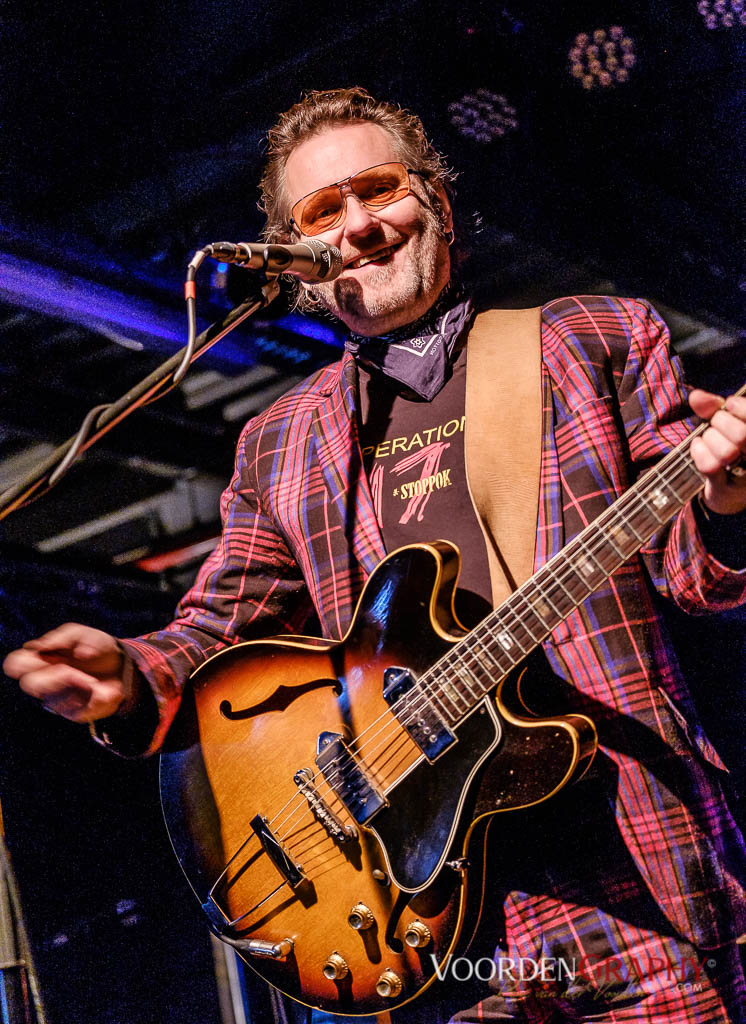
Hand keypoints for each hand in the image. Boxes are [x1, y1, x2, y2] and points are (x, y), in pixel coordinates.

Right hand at [3, 623, 125, 722]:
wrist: (124, 665)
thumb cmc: (97, 647)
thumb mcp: (81, 634)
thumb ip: (61, 637)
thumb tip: (39, 646)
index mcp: (40, 659)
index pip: (14, 664)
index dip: (20, 663)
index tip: (40, 656)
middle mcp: (44, 681)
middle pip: (29, 684)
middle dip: (53, 675)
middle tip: (71, 671)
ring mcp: (58, 699)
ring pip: (53, 698)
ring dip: (78, 684)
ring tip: (93, 680)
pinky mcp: (75, 713)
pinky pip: (76, 710)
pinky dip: (92, 697)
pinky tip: (100, 690)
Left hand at [689, 389, 745, 515]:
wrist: (728, 487)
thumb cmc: (729, 447)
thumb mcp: (724, 423)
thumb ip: (713, 407)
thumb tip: (695, 396)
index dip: (741, 408)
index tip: (729, 403)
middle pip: (742, 435)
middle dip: (721, 422)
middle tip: (715, 424)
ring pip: (726, 452)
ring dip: (710, 439)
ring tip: (708, 438)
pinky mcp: (726, 489)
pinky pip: (710, 466)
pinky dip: (698, 452)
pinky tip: (698, 446)